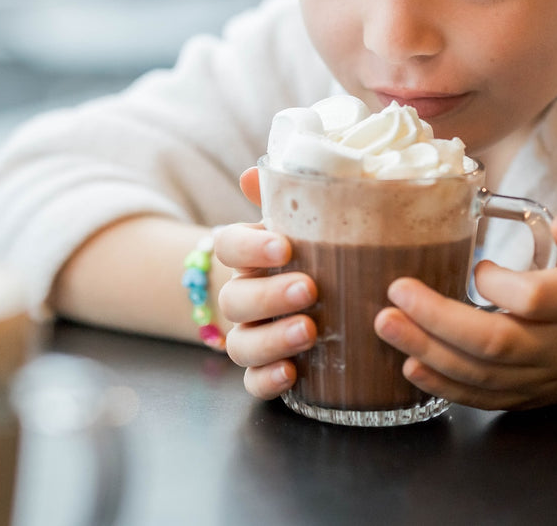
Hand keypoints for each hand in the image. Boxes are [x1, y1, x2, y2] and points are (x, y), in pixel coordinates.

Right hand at [215, 169, 317, 399]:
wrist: (328, 299)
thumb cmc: (321, 252)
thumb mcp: (311, 223)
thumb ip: (290, 198)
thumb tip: (252, 173)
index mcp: (251, 255)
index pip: (228, 245)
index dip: (248, 248)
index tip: (283, 246)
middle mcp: (244, 296)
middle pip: (235, 298)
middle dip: (269, 295)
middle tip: (309, 289)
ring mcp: (252, 336)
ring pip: (241, 344)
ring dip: (271, 338)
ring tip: (309, 330)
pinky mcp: (266, 371)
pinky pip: (253, 382)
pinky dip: (267, 379)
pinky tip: (292, 373)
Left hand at [373, 209, 556, 409]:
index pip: (535, 300)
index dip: (500, 285)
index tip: (477, 267)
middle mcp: (555, 348)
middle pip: (496, 343)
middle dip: (439, 320)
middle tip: (395, 293)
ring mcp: (537, 379)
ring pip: (480, 375)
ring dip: (428, 351)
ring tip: (386, 324)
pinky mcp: (521, 398)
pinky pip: (479, 398)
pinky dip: (442, 386)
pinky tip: (409, 366)